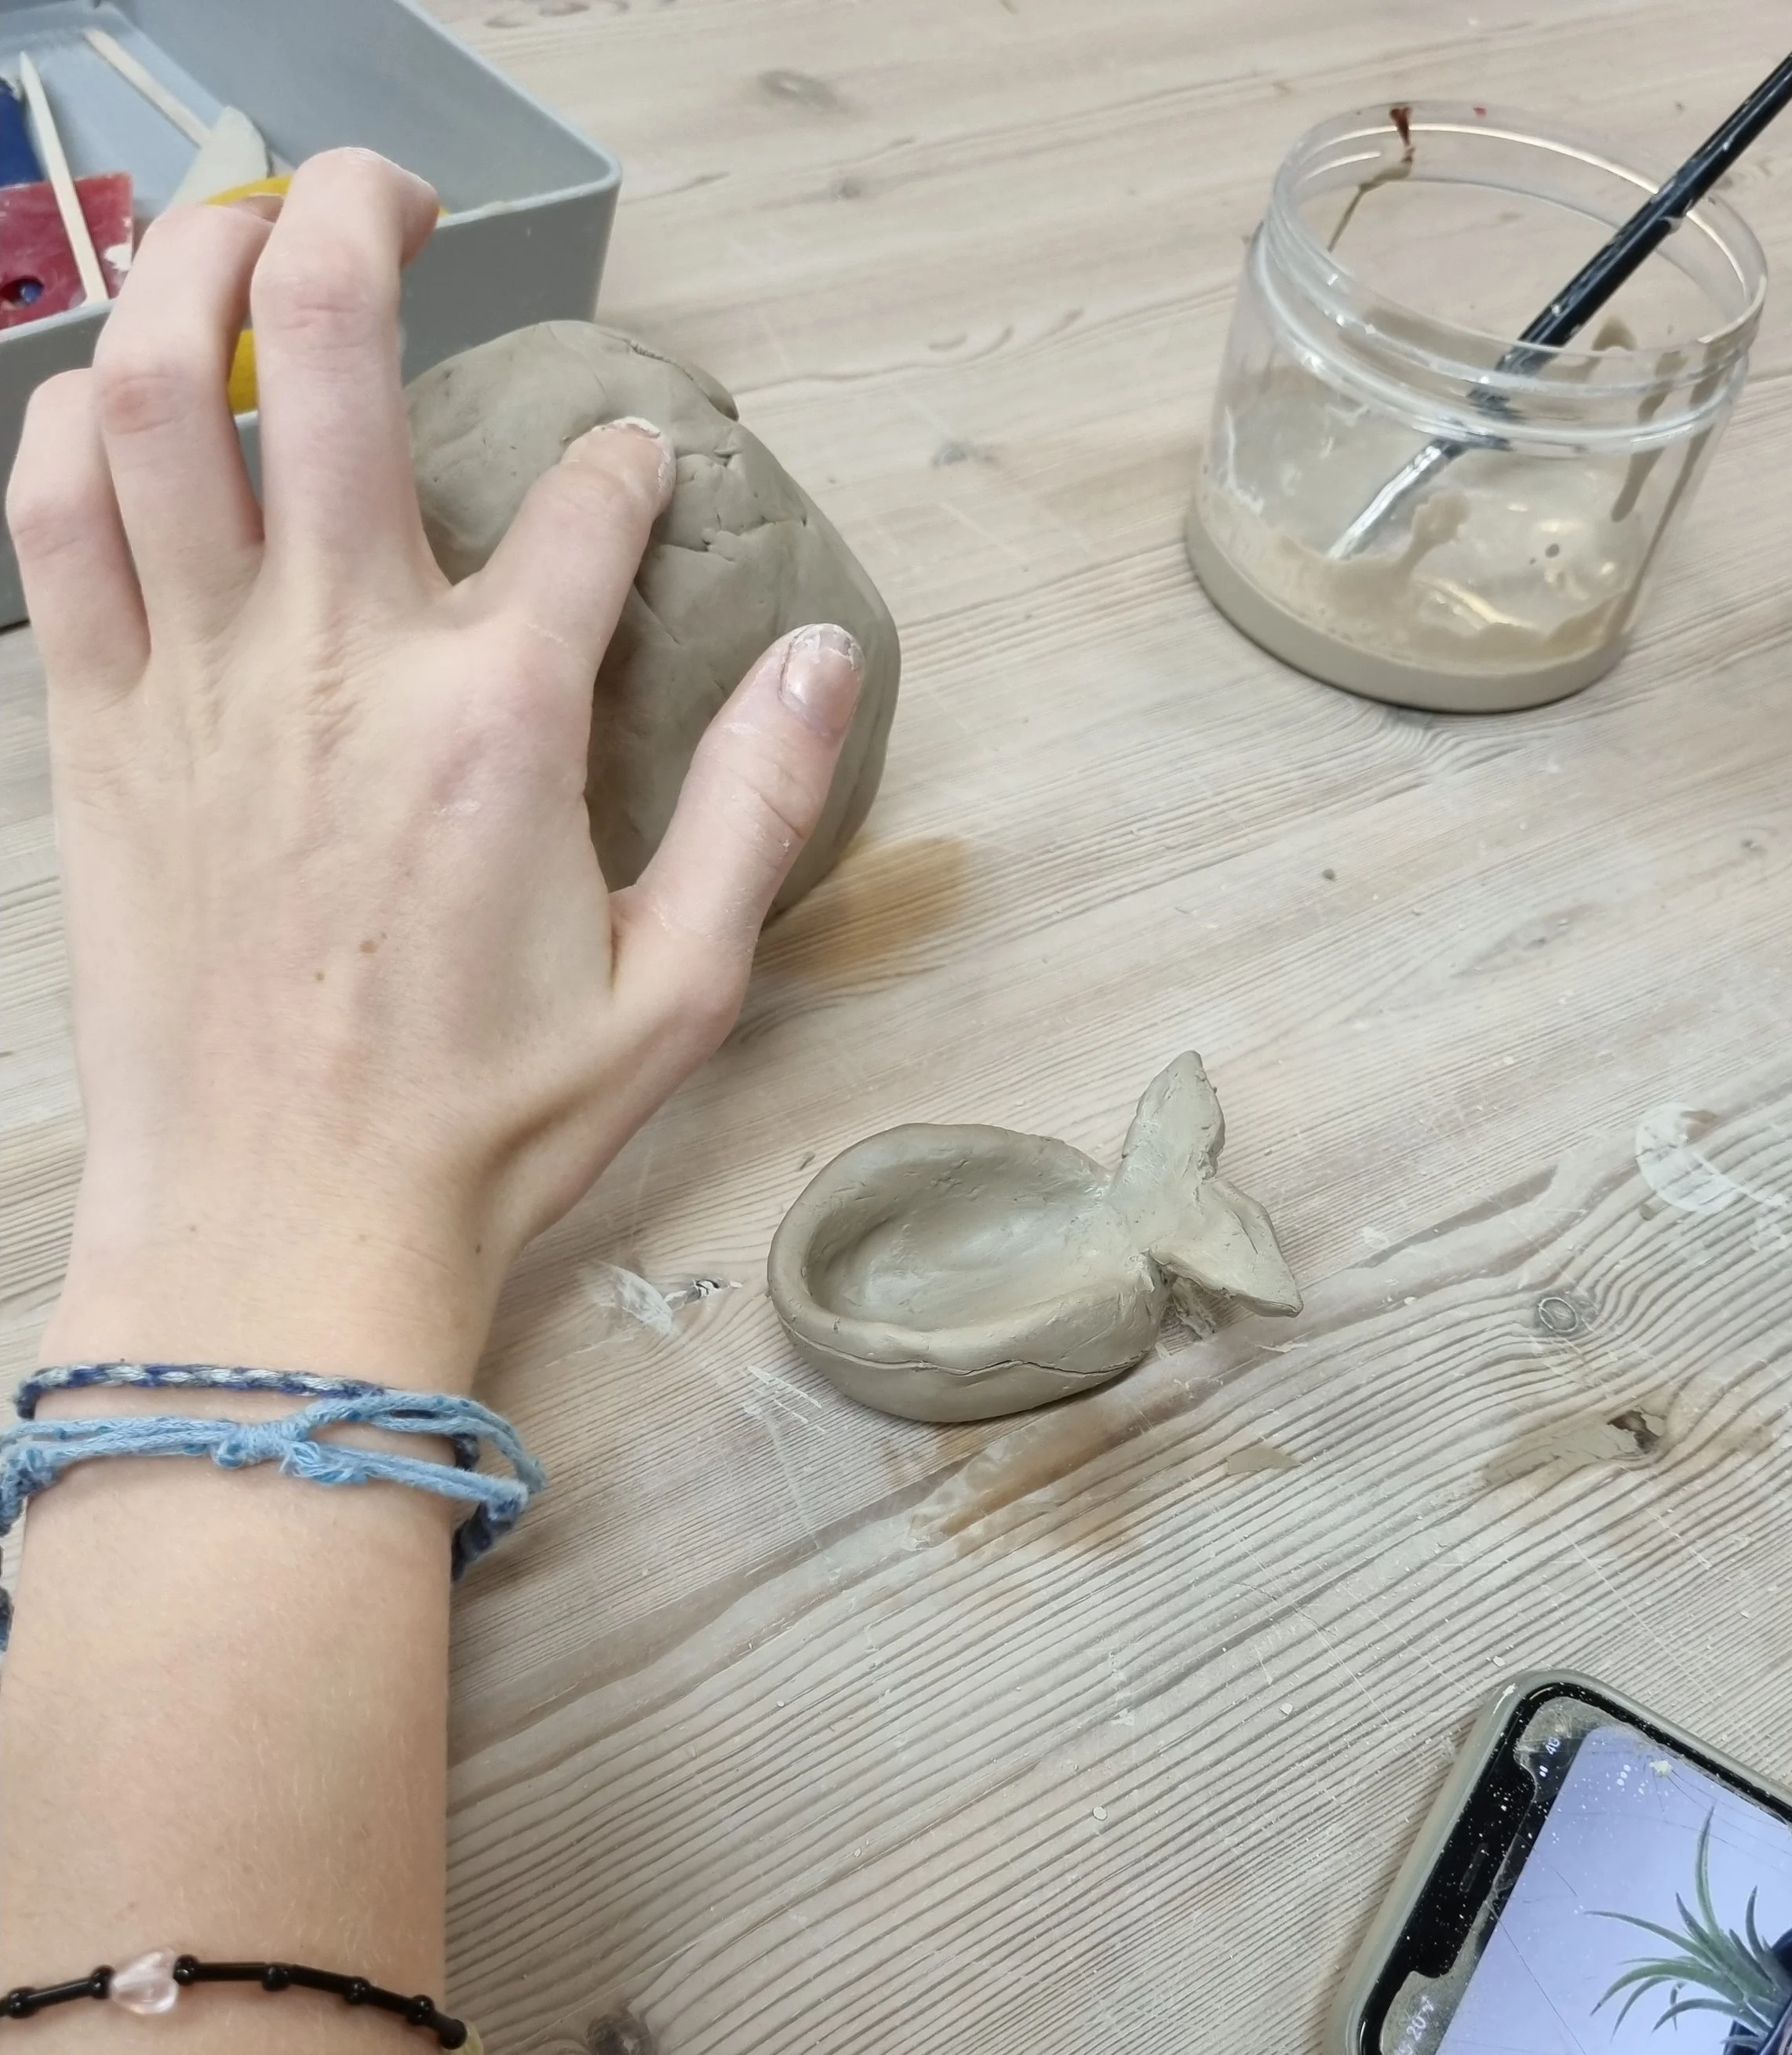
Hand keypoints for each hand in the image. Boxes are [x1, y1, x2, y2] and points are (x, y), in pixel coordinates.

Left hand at [10, 150, 862, 1388]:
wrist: (282, 1228)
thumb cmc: (482, 1128)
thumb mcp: (679, 992)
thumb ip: (761, 809)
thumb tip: (824, 657)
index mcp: (501, 718)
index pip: (592, 501)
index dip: (636, 463)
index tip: (641, 481)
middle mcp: (342, 660)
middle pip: (320, 342)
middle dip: (361, 215)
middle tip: (404, 199)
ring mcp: (201, 682)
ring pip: (149, 392)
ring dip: (187, 269)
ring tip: (235, 230)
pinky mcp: (99, 732)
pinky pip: (50, 523)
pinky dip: (70, 427)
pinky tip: (114, 405)